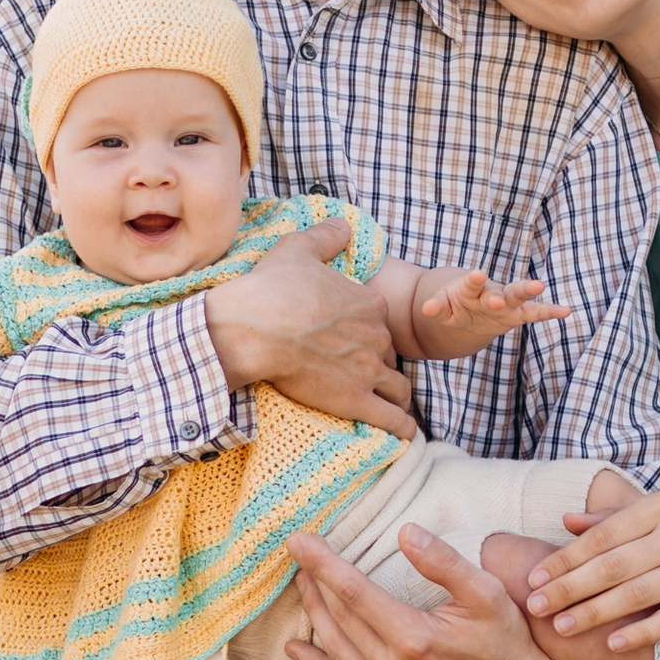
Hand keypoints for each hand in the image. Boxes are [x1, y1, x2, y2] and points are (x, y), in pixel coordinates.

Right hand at [206, 226, 415, 438]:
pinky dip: (402, 428)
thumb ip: (326, 236)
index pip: (381, 324)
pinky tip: (404, 434)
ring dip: (397, 398)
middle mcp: (376, 337)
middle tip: (364, 376)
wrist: (255, 328)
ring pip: (399, 389)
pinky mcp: (355, 400)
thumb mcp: (299, 248)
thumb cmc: (272, 289)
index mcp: (369, 304)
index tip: (355, 343)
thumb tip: (343, 224)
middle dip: (382, 366)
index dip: (370, 334)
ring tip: (391, 407)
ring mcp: (368, 370)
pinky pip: (393, 420)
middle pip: (390, 356)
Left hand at [284, 524, 564, 659]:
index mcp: (414, 638)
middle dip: (315, 581)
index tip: (297, 540)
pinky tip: (296, 646)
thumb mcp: (487, 594)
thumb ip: (444, 562)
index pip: (353, 591)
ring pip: (335, 647)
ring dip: (314, 612)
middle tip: (298, 553)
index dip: (322, 562)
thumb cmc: (508, 642)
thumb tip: (405, 531)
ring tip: (302, 583)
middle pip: (338, 617)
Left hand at [407, 265, 570, 358]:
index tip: (477, 275)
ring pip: (519, 295)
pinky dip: (550, 312)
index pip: (472, 284)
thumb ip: (437, 307)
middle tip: (501, 298)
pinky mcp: (517, 314)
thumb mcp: (443, 307)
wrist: (468, 310)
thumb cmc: (454, 304)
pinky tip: (566, 311)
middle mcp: (491, 292)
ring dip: (528, 291)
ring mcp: (506, 302)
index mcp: (470, 288)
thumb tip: (426, 309)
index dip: (474, 280)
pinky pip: (535, 313)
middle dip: (502, 294)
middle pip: (499, 290)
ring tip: (540, 286)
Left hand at [525, 491, 659, 652]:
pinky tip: (612, 644)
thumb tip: (566, 521)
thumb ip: (613, 519)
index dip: (564, 559)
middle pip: (613, 566)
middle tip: (536, 607)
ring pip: (636, 594)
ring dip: (595, 613)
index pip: (601, 537)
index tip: (534, 579)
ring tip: (562, 627)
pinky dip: (641, 633)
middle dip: (569, 589)